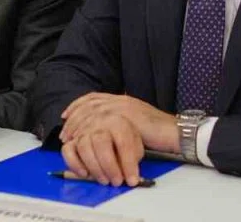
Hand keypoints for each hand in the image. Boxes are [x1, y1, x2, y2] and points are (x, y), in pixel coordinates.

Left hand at [61, 93, 178, 153]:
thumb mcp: (136, 124)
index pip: (94, 98)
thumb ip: (120, 123)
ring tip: (70, 140)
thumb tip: (103, 132)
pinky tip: (82, 140)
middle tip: (64, 133)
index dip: (77, 106)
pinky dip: (89, 132)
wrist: (176, 133)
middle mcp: (121, 100)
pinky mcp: (127, 118)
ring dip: (78, 126)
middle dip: (73, 119)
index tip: (65, 116)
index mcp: (122, 99)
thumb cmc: (159, 133)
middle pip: (88, 105)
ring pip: (92, 112)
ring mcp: (123, 107)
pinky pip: (102, 123)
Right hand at [61, 113, 144, 186]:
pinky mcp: (72, 140)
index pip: (123, 143)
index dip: (128, 164)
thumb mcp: (135, 144)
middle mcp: (99, 123)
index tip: (132, 180)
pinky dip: (74, 164)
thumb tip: (130, 175)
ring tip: (104, 180)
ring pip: (84, 148)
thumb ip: (133, 157)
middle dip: (110, 166)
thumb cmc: (122, 137)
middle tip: (116, 181)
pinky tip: (85, 174)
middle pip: (101, 143)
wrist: (107, 126)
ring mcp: (83, 131)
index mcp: (118, 122)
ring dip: (94, 168)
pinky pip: (67, 151)